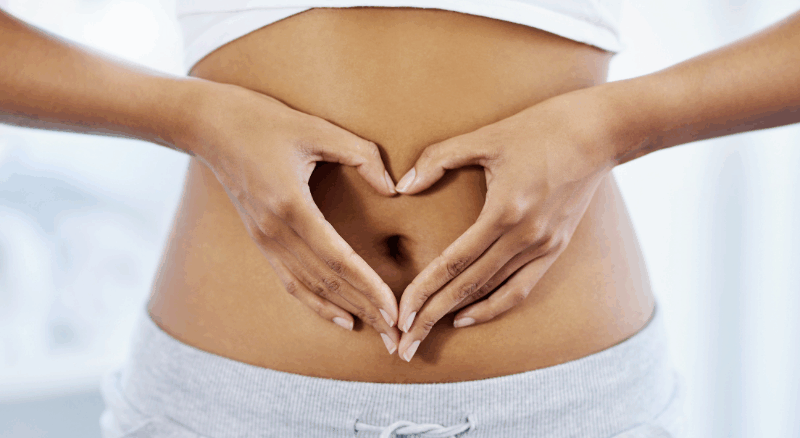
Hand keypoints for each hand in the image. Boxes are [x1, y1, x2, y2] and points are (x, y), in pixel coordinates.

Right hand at [181, 81, 401, 349]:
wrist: (209, 125)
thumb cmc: (264, 121)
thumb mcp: (317, 128)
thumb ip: (361, 155)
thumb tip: (393, 188)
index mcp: (291, 205)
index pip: (338, 259)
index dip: (368, 286)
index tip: (395, 309)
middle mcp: (275, 231)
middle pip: (327, 282)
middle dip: (365, 309)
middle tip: (396, 335)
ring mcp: (264, 239)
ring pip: (309, 287)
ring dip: (345, 311)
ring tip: (377, 332)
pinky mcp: (261, 240)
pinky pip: (291, 281)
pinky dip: (316, 302)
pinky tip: (341, 316)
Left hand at [392, 89, 618, 360]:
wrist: (600, 132)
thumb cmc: (539, 127)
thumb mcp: (486, 136)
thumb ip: (439, 158)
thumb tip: (402, 185)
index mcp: (505, 211)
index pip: (454, 263)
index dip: (424, 291)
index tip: (400, 315)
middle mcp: (526, 237)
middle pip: (469, 287)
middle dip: (432, 316)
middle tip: (404, 344)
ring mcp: (544, 246)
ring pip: (494, 293)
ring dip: (459, 316)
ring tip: (429, 335)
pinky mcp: (557, 247)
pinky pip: (521, 287)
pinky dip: (494, 306)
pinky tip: (468, 315)